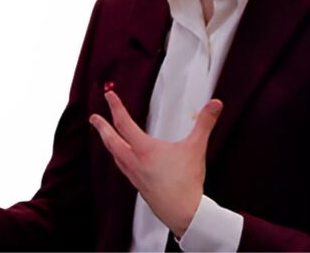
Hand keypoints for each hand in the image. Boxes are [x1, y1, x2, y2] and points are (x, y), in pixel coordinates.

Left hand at [89, 90, 221, 237]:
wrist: (184, 214)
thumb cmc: (187, 183)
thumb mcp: (196, 148)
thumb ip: (205, 123)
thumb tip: (215, 104)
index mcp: (144, 150)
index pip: (124, 123)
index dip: (115, 107)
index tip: (108, 95)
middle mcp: (134, 162)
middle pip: (111, 140)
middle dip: (101, 127)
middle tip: (93, 118)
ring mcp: (134, 175)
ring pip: (115, 155)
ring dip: (108, 142)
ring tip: (106, 136)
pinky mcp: (138, 186)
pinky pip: (122, 167)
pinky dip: (118, 157)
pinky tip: (123, 159)